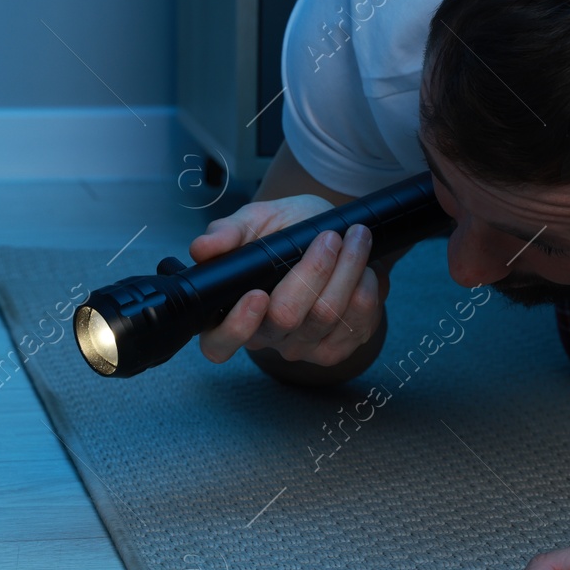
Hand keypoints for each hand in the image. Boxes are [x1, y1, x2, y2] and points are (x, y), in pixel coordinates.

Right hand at [189, 194, 387, 367]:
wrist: (333, 236)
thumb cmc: (286, 231)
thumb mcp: (255, 220)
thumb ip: (228, 231)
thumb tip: (202, 247)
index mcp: (231, 313)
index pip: (218, 344)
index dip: (237, 327)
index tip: (258, 294)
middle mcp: (265, 338)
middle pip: (286, 318)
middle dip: (313, 270)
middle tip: (328, 237)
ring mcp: (302, 347)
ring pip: (326, 315)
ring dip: (347, 269)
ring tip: (354, 237)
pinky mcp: (337, 348)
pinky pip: (358, 322)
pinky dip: (366, 286)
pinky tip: (364, 267)